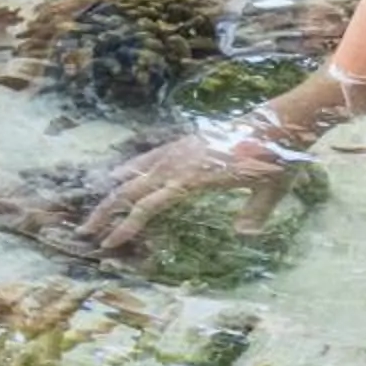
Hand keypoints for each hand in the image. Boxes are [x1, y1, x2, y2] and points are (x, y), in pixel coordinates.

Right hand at [76, 113, 311, 253]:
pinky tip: (120, 174)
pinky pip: (152, 156)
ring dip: (114, 192)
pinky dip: (132, 167)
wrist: (279, 121)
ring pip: (137, 172)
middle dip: (107, 211)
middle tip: (86, 232)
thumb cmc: (277, 158)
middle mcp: (180, 163)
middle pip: (133, 190)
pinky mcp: (188, 143)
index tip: (108, 243)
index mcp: (194, 178)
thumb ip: (255, 214)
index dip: (126, 226)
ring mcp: (182, 150)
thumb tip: (244, 235)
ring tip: (96, 210)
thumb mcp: (270, 191)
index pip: (149, 206)